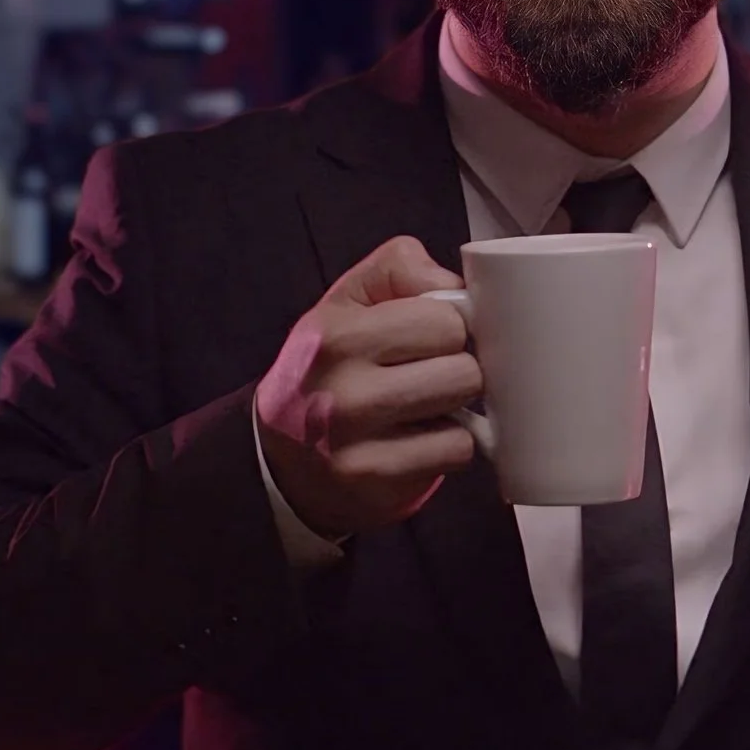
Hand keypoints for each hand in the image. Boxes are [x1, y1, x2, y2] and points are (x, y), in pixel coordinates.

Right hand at [254, 236, 480, 538]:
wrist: (283, 455)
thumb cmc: (330, 367)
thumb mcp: (348, 301)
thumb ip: (400, 269)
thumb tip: (456, 287)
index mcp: (336, 335)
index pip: (446, 318)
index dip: (448, 326)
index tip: (427, 338)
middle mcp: (341, 390)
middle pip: (464, 368)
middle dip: (455, 368)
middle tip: (425, 376)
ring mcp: (356, 442)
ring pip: (466, 412)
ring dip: (454, 409)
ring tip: (420, 406)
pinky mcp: (376, 481)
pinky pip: (457, 452)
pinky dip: (448, 446)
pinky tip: (417, 440)